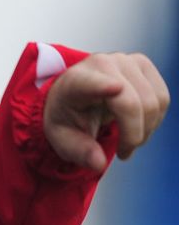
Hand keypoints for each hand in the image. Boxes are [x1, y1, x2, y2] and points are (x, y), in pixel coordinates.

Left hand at [44, 52, 169, 171]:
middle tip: (123, 152)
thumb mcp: (62, 139)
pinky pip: (162, 98)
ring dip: (146, 129)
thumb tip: (98, 164)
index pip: (90, 84)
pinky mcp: (144, 64)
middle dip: (133, 136)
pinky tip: (138, 124)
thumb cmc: (67, 117)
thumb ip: (79, 151)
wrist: (73, 95)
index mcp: (75, 83)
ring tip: (128, 139)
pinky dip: (154, 119)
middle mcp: (101, 65)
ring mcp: (126, 61)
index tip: (115, 88)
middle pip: (132, 104)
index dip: (103, 86)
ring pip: (154, 102)